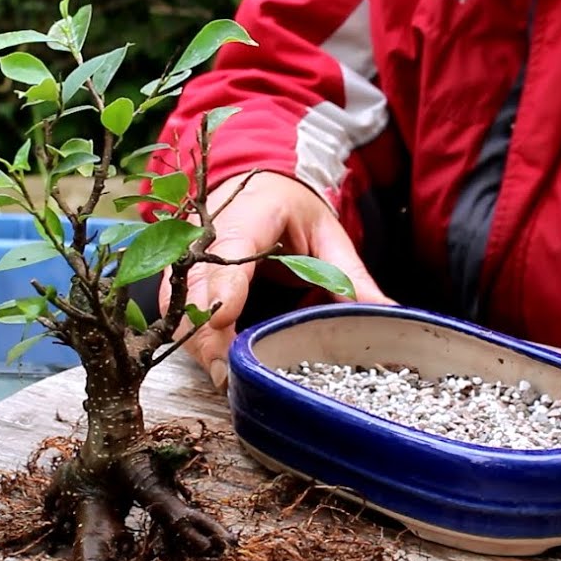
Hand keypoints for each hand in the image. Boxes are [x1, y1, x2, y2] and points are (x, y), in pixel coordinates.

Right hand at [159, 171, 393, 390]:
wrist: (257, 184)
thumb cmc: (291, 209)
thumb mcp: (328, 234)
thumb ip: (351, 276)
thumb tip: (386, 314)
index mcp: (249, 214)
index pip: (230, 249)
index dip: (223, 284)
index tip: (223, 315)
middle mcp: (206, 234)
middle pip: (194, 286)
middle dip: (205, 330)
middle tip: (225, 371)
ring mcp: (186, 256)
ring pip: (177, 304)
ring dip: (195, 341)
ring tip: (222, 375)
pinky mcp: (178, 276)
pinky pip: (174, 311)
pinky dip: (190, 338)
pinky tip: (212, 363)